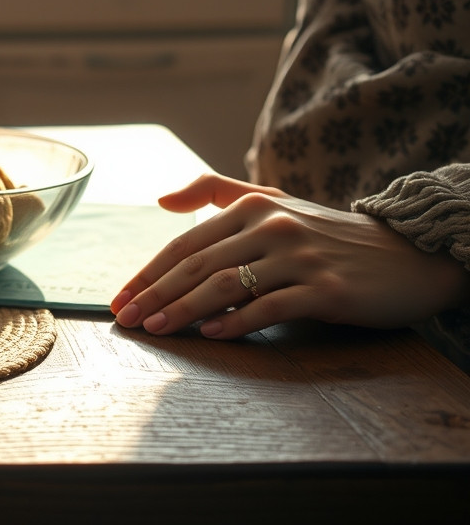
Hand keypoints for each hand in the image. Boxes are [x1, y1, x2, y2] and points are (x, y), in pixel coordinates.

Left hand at [109, 173, 469, 337]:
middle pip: (197, 265)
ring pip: (226, 285)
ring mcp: (299, 257)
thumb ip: (216, 190)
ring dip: (184, 310)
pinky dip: (237, 322)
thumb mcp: (273, 200)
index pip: (185, 244)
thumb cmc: (326, 232)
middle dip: (155, 295)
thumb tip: (162, 199)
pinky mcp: (326, 289)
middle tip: (126, 320)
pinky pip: (271, 307)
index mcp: (252, 207)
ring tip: (156, 330)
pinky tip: (212, 334)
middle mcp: (272, 226)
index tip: (120, 299)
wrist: (405, 253)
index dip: (148, 273)